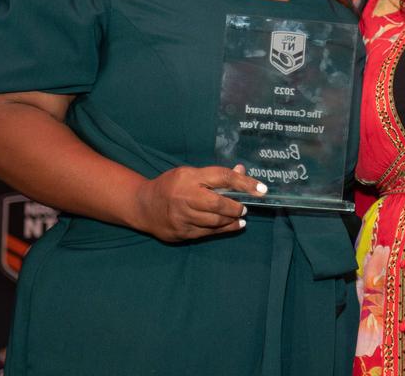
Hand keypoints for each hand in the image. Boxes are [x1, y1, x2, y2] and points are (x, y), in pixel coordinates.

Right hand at [133, 164, 266, 241]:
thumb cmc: (171, 186)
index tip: (261, 189)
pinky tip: (233, 225)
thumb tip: (241, 171)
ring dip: (232, 219)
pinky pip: (208, 232)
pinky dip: (224, 229)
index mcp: (190, 178)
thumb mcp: (190, 174)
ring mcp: (183, 217)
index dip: (245, 183)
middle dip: (236, 207)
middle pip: (219, 204)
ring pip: (215, 221)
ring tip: (240, 216)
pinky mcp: (183, 232)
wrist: (143, 206)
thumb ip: (215, 175)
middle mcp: (186, 197)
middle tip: (244, 207)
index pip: (222, 177)